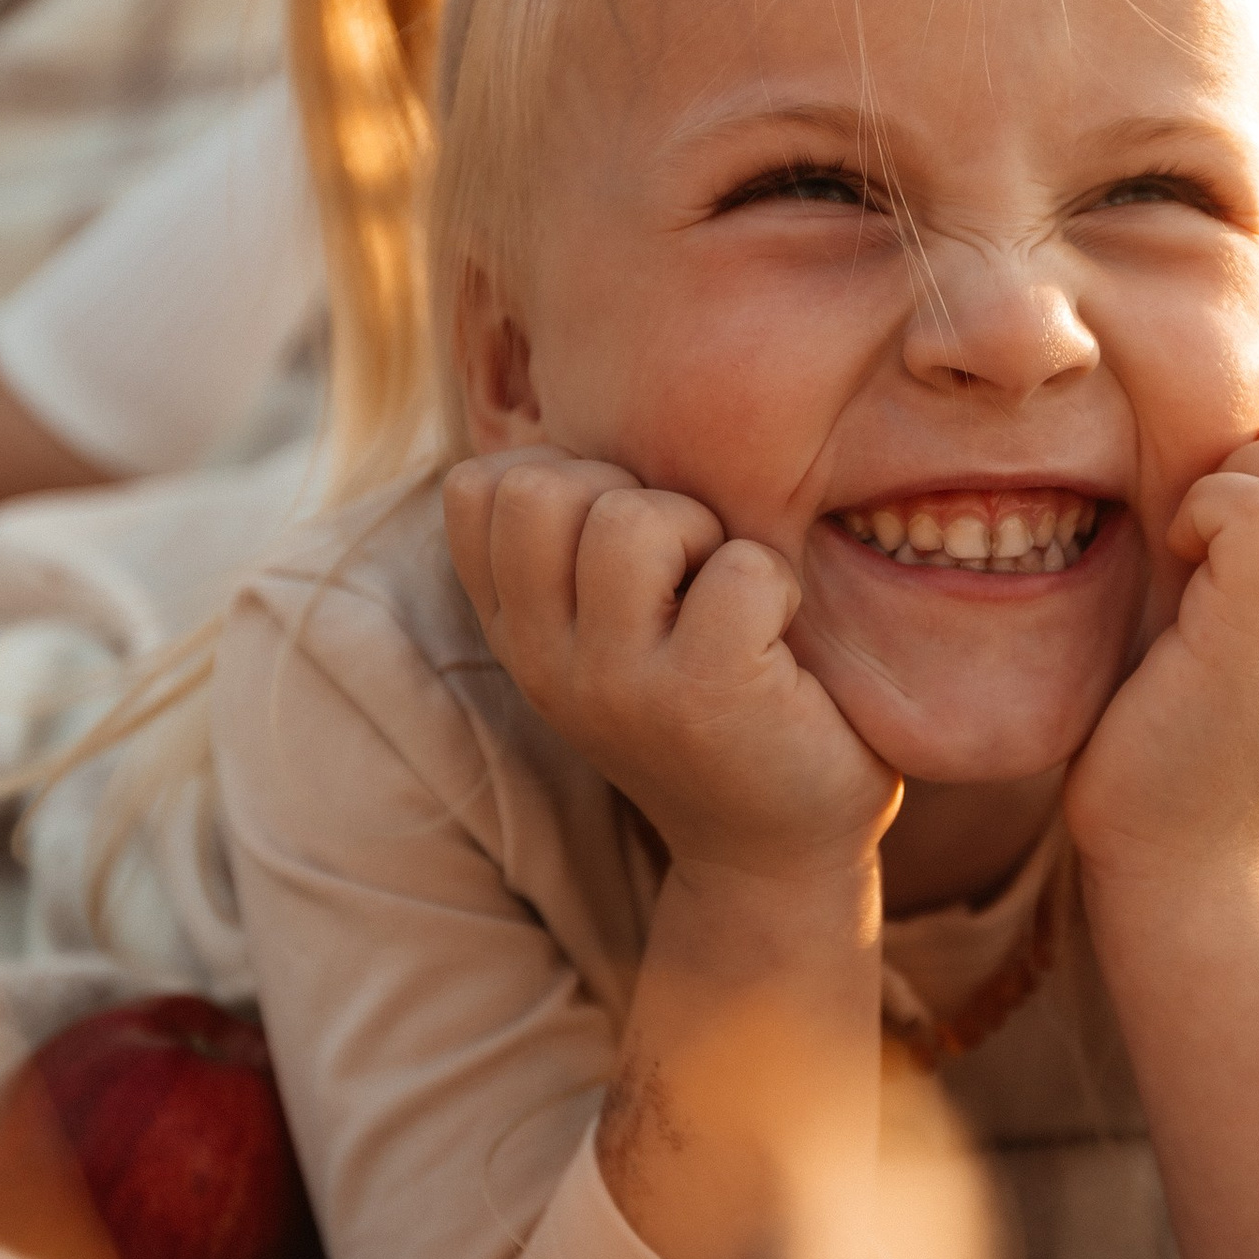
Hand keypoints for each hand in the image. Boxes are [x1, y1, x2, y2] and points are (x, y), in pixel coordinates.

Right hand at [443, 449, 899, 890]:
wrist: (777, 855)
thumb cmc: (712, 710)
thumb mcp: (614, 630)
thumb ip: (577, 542)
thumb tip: (571, 403)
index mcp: (519, 632)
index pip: (476, 488)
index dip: (563, 475)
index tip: (625, 540)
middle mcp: (546, 661)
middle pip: (537, 486)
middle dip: (629, 494)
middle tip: (686, 566)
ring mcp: (619, 684)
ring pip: (630, 517)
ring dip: (703, 532)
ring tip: (730, 600)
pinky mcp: (709, 695)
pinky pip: (740, 567)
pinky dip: (778, 583)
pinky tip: (781, 642)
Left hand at [1063, 410, 1258, 892]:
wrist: (1185, 866)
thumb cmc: (1187, 735)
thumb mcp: (1253, 625)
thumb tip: (1221, 452)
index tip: (1240, 498)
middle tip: (1211, 519)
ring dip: (1240, 474)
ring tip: (1194, 543)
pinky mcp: (1255, 647)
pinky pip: (1258, 518)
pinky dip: (1206, 509)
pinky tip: (1175, 561)